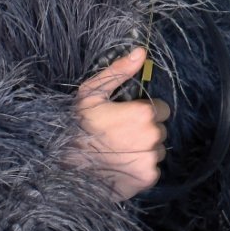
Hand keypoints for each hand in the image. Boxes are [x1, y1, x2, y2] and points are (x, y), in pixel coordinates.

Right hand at [70, 47, 169, 201]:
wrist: (67, 167)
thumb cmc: (77, 126)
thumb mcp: (92, 93)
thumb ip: (120, 71)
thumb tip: (141, 52)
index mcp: (143, 113)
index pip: (162, 109)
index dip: (145, 111)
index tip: (128, 116)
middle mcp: (152, 136)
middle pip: (159, 130)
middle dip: (145, 130)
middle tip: (121, 133)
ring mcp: (151, 159)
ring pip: (157, 150)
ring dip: (144, 149)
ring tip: (120, 150)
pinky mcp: (148, 177)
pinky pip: (151, 168)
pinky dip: (140, 166)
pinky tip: (121, 164)